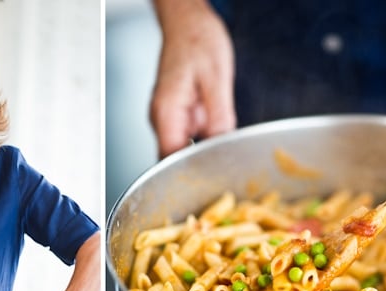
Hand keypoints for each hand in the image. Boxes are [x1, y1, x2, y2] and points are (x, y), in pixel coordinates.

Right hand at [150, 0, 235, 158]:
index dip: (189, 170)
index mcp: (166, 111)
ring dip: (200, 156)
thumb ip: (219, 116)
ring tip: (224, 156)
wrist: (187, 22)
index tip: (211, 174)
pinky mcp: (176, 116)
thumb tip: (223, 146)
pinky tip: (219, 142)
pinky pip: (186, 139)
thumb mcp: (217, 78)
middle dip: (196, 167)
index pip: (169, 156)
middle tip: (223, 171)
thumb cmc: (197, 40)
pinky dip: (201, 145)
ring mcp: (167, 118)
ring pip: (180, 151)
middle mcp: (161, 118)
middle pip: (172, 159)